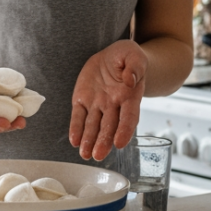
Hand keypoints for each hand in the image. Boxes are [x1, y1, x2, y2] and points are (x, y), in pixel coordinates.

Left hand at [69, 40, 145, 160]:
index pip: (129, 117)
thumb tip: (130, 80)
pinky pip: (78, 116)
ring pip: (93, 126)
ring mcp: (97, 104)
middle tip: (98, 155)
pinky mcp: (82, 101)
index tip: (120, 143)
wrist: (112, 57)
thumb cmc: (126, 57)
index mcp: (129, 96)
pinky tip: (75, 140)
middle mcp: (113, 105)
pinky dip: (76, 129)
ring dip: (89, 140)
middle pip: (109, 126)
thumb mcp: (134, 55)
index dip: (125, 130)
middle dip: (103, 141)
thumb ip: (135, 67)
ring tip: (85, 154)